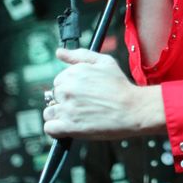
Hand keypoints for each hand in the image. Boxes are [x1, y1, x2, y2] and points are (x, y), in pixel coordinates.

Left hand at [42, 48, 166, 139]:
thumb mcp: (104, 62)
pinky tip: (69, 128)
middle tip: (84, 106)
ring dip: (59, 116)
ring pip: (49, 113)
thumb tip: (59, 52)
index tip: (83, 94)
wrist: (133, 109)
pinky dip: (57, 129)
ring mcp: (66, 108)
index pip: (59, 81)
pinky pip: (50, 128)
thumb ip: (80, 55)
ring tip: (77, 117)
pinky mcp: (69, 126)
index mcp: (72, 73)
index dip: (71, 89)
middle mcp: (67, 89)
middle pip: (54, 97)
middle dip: (66, 101)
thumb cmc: (121, 86)